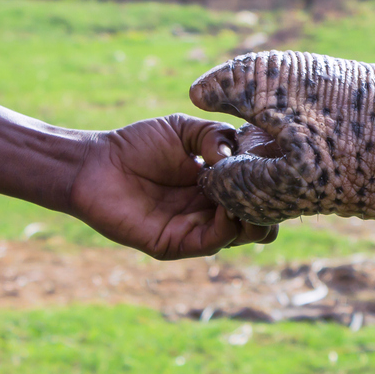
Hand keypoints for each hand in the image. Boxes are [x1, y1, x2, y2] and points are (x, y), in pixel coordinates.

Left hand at [69, 114, 277, 258]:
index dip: (275, 179)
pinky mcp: (177, 244)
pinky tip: (225, 200)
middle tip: (268, 180)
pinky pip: (215, 241)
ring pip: (246, 234)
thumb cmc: (136, 144)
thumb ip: (216, 136)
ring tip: (246, 187)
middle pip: (264, 220)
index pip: (262, 192)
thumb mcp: (184, 130)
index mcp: (221, 184)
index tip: (280, 160)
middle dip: (274, 202)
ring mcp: (197, 229)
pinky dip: (228, 224)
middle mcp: (213, 210)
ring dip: (253, 211)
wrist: (94, 164)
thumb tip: (236, 155)